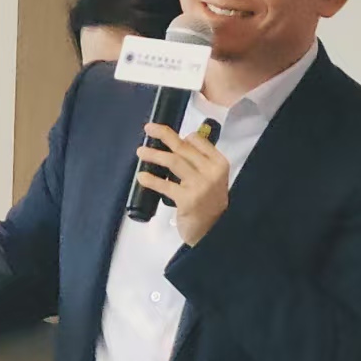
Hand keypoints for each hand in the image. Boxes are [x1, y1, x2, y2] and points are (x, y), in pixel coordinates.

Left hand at [135, 122, 231, 245]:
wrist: (212, 231)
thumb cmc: (210, 203)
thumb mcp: (212, 179)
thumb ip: (199, 162)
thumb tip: (177, 143)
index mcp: (219, 163)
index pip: (198, 141)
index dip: (181, 135)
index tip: (165, 134)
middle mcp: (212, 172)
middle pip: (183, 147)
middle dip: (164, 135)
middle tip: (148, 129)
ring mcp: (200, 185)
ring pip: (173, 162)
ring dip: (154, 155)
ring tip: (141, 152)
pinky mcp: (187, 199)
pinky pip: (165, 185)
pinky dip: (151, 180)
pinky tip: (142, 176)